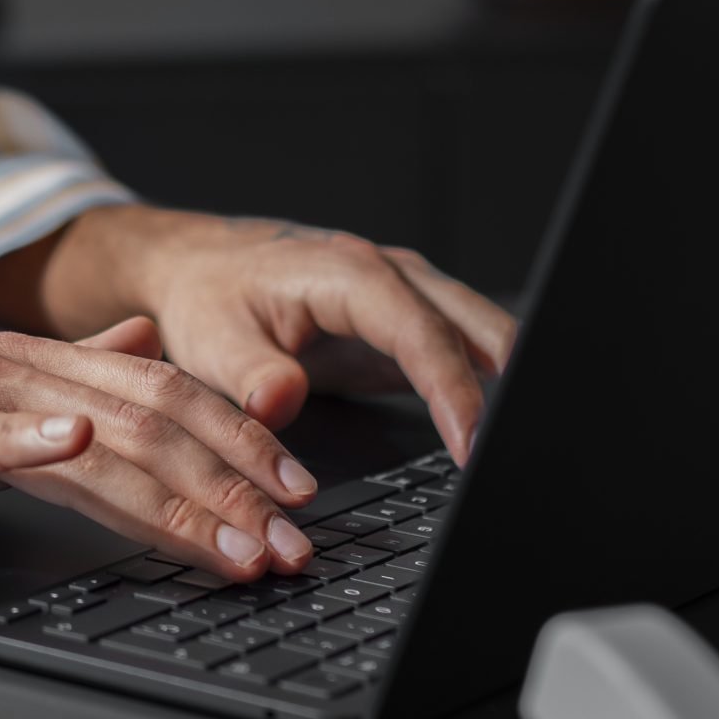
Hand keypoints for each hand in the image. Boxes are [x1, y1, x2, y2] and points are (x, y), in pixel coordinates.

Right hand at [0, 316, 323, 581]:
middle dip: (235, 483)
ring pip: (90, 438)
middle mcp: (4, 371)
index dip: (240, 441)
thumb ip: (59, 372)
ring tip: (236, 539)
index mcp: (24, 364)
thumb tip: (138, 342)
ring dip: (173, 493)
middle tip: (298, 540)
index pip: (160, 395)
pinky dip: (32, 441)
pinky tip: (76, 450)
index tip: (302, 493)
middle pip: (147, 420)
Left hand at [23, 208, 517, 462]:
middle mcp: (387, 274)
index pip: (421, 332)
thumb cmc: (204, 296)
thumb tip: (279, 404)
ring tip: (524, 443)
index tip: (470, 446)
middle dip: (514, 380)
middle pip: (475, 322)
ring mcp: (402, 295)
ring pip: (479, 331)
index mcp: (347, 273)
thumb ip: (250, 374)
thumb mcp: (211, 340)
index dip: (452, 390)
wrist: (194, 267)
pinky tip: (498, 428)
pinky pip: (457, 348)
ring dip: (508, 380)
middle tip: (522, 451)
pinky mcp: (402, 322)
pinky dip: (484, 382)